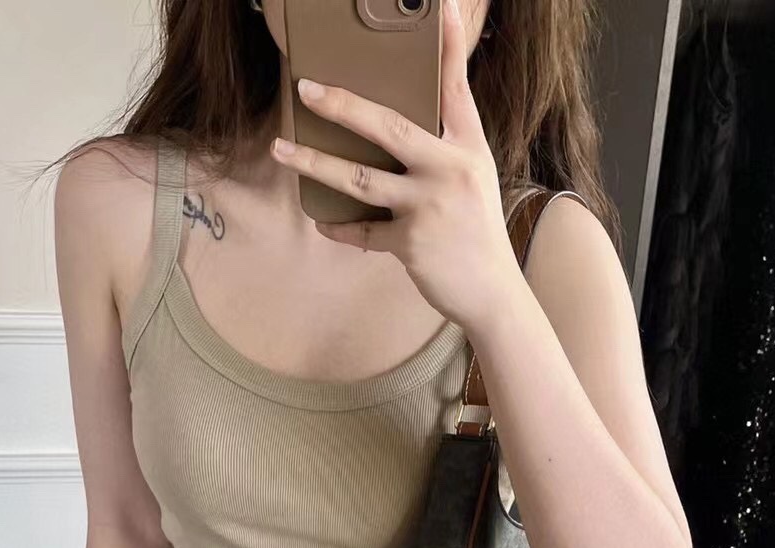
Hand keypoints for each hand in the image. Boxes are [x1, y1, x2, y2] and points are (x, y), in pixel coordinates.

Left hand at [269, 0, 521, 331]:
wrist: (493, 292)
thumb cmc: (477, 231)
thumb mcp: (473, 178)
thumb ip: (444, 149)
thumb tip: (396, 127)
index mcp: (468, 149)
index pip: (456, 89)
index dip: (448, 46)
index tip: (442, 6)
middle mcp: (450, 171)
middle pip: (388, 128)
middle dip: (342, 105)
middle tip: (306, 88)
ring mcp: (429, 207)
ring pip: (359, 178)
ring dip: (314, 163)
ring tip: (281, 150)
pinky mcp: (411, 243)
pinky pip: (363, 230)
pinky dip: (339, 227)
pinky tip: (320, 220)